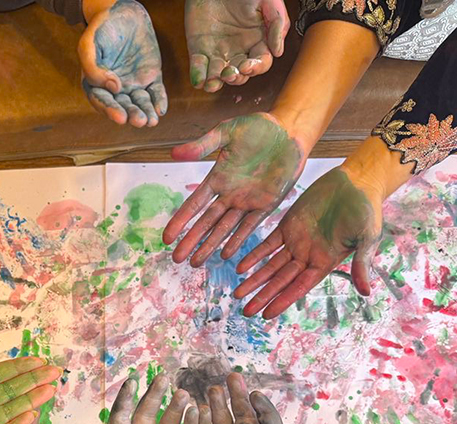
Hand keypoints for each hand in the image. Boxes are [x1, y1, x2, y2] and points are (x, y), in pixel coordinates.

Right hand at [79, 0, 167, 127]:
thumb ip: (93, 67)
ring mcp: (133, 83)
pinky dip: (159, 101)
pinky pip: (155, 92)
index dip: (111, 111)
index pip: (103, 102)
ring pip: (140, 103)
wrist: (123, 12)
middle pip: (123, 106)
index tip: (120, 117)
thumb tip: (113, 88)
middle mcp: (115, 88)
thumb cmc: (101, 28)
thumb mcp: (89, 45)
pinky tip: (161, 109)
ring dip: (146, 112)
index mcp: (97, 84)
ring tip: (151, 120)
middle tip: (139, 120)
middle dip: (132, 115)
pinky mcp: (150, 76)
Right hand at [165, 113, 304, 265]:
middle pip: (206, 222)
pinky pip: (250, 226)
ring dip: (210, 245)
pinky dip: (238, 239)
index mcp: (217, 178)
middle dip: (191, 241)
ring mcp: (247, 202)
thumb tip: (173, 153)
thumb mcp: (227, 131)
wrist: (290, 131)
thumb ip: (202, 145)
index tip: (167, 237)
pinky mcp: (266, 205)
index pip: (194, 205)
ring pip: (224, 229)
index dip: (180, 221)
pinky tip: (226, 254)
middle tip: (177, 259)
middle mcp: (229, 194)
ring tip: (197, 262)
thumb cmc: (259, 128)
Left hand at [185, 0, 287, 91]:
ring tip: (212, 83)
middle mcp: (238, 51)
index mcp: (258, 42)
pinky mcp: (199, 48)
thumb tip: (278, 53)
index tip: (246, 65)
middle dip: (235, 77)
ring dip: (215, 83)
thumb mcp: (269, 2)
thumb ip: (277, 25)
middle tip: (228, 73)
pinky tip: (199, 80)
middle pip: (239, 74)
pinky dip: (197, 75)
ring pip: (218, 76)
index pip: (260, 63)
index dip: (255, 68)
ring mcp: (218, 52)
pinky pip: (198, 66)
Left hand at [234, 166, 382, 317]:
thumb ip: (361, 264)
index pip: (299, 287)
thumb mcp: (367, 238)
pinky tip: (240, 267)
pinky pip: (267, 244)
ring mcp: (296, 242)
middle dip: (263, 296)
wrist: (357, 181)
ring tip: (237, 294)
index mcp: (324, 263)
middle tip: (245, 311)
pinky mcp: (287, 225)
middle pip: (280, 281)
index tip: (266, 314)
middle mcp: (307, 257)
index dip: (282, 300)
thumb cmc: (367, 210)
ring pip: (270, 265)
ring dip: (254, 279)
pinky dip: (254, 255)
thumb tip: (366, 293)